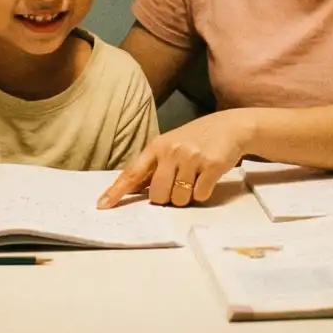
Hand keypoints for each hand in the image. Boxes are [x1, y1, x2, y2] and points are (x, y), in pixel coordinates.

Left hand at [97, 111, 250, 208]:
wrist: (230, 127)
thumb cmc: (196, 139)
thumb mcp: (170, 145)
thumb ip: (153, 166)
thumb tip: (131, 189)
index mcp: (157, 146)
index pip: (132, 172)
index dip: (116, 191)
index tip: (103, 205)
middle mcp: (172, 151)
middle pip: (157, 196)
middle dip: (166, 199)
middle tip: (177, 186)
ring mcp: (191, 158)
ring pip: (179, 199)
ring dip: (186, 197)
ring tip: (194, 178)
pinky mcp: (211, 165)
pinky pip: (200, 195)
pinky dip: (203, 193)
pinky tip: (207, 178)